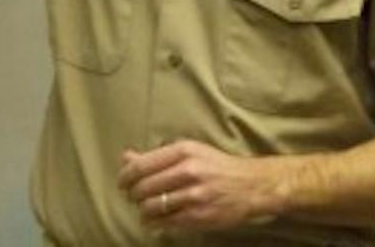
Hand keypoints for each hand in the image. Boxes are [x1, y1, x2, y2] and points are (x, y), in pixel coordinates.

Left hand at [118, 140, 289, 233]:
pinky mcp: (201, 215)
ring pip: (152, 206)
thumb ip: (157, 155)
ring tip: (144, 211)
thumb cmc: (216, 166)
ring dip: (143, 211)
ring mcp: (195, 195)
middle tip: (133, 198)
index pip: (141, 165)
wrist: (252, 185)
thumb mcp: (189, 152)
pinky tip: (154, 222)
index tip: (122, 183)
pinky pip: (167, 222)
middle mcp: (188, 171)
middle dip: (133, 195)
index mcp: (183, 151)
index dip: (125, 177)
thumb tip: (125, 157)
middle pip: (143, 187)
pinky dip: (155, 224)